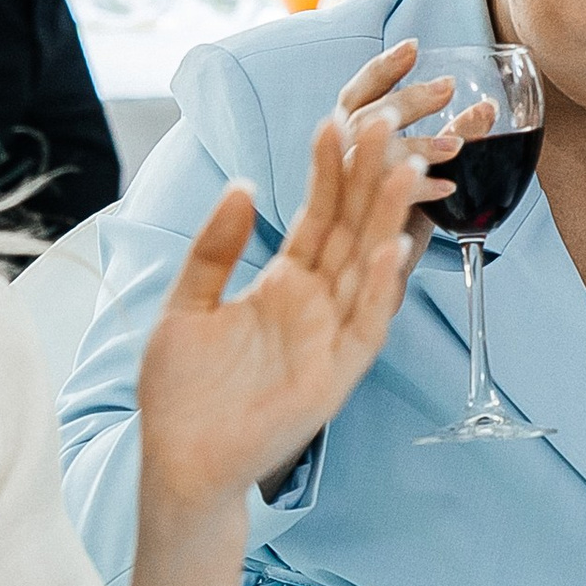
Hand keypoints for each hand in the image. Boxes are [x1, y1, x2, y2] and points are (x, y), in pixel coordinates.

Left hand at [135, 109, 431, 525]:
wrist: (180, 463)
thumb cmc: (182, 393)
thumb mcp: (186, 306)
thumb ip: (214, 249)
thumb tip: (239, 185)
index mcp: (286, 282)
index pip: (318, 215)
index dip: (328, 171)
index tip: (336, 121)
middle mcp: (318, 303)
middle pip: (352, 229)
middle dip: (369, 179)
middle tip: (385, 126)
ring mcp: (333, 336)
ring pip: (369, 267)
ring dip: (388, 220)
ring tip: (405, 170)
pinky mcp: (339, 373)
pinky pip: (368, 323)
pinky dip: (381, 287)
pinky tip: (391, 248)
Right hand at [332, 40, 490, 272]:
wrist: (374, 287)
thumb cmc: (399, 221)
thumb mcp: (433, 175)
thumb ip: (454, 138)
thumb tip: (487, 106)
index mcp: (347, 144)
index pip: (357, 95)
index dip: (383, 69)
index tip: (416, 45)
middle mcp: (338, 167)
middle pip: (365, 120)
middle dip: (407, 102)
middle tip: (448, 88)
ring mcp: (341, 199)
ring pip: (369, 160)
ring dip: (413, 146)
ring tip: (454, 146)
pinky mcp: (355, 231)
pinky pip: (385, 206)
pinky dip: (417, 193)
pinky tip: (449, 188)